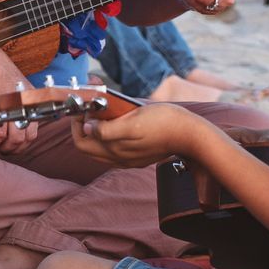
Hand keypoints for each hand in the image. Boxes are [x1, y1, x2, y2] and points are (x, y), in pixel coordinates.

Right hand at [0, 39, 39, 153]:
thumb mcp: (15, 87)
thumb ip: (20, 103)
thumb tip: (15, 120)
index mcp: (33, 100)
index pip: (35, 129)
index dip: (25, 142)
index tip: (15, 146)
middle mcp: (26, 105)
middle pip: (26, 137)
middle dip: (16, 149)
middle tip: (5, 151)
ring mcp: (14, 107)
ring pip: (14, 139)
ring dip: (5, 148)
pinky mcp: (0, 108)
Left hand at [72, 102, 212, 165]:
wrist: (190, 134)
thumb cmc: (163, 123)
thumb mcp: (132, 122)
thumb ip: (106, 130)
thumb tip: (87, 128)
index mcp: (115, 151)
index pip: (81, 143)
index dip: (77, 125)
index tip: (83, 108)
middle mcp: (119, 158)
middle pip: (88, 147)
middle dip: (84, 127)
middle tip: (91, 109)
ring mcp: (129, 159)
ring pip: (101, 148)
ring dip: (97, 131)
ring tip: (104, 114)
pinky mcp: (139, 157)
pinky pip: (115, 149)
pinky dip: (110, 136)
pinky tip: (119, 122)